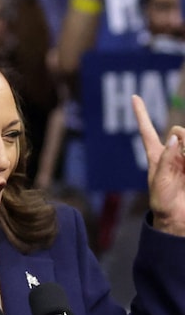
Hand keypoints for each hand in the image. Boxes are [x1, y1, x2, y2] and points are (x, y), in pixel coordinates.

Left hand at [132, 95, 184, 235]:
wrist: (178, 217)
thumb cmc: (162, 201)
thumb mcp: (159, 181)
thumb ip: (166, 159)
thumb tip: (173, 138)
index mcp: (155, 155)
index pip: (147, 130)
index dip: (141, 113)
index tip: (134, 97)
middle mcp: (172, 153)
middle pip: (179, 131)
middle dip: (183, 138)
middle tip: (184, 156)